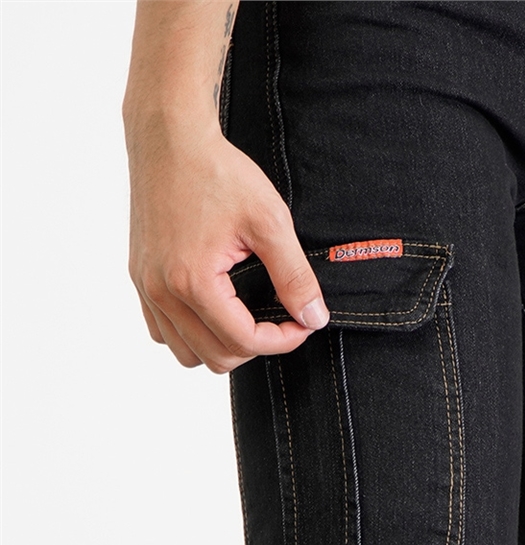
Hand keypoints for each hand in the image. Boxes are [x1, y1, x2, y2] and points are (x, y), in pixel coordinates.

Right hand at [127, 119, 328, 373]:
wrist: (170, 137)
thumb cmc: (219, 172)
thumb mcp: (270, 222)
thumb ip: (295, 276)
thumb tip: (314, 318)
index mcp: (192, 282)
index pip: (244, 342)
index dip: (283, 340)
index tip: (303, 322)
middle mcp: (161, 291)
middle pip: (216, 357)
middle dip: (256, 345)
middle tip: (280, 318)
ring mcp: (146, 286)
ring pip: (186, 353)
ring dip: (223, 346)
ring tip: (249, 318)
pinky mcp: (140, 278)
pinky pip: (163, 332)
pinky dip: (192, 334)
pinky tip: (218, 310)